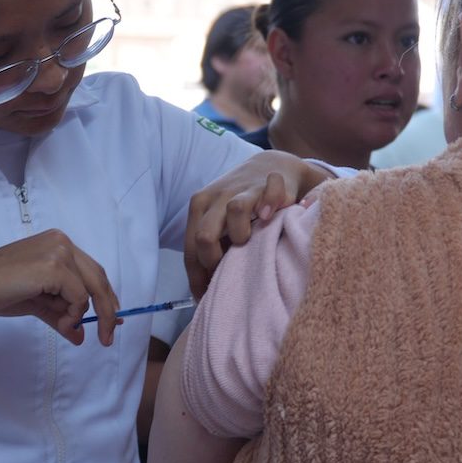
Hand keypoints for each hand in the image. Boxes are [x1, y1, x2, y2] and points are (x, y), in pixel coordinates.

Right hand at [0, 229, 120, 345]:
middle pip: (98, 279)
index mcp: (58, 244)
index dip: (105, 296)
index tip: (113, 320)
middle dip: (107, 311)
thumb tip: (80, 336)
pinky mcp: (54, 266)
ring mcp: (59, 251)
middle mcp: (62, 242)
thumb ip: (61, 315)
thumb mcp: (37, 302)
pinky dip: (73, 314)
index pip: (92, 271)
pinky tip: (59, 323)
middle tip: (107, 337)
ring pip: (90, 290)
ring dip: (81, 316)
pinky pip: (78, 297)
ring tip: (64, 329)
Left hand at [184, 151, 331, 297]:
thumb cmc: (242, 204)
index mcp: (199, 207)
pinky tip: (270, 216)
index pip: (190, 250)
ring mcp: (242, 188)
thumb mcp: (219, 221)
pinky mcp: (269, 182)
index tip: (207, 297)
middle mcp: (216, 197)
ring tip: (250, 240)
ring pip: (234, 212)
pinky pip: (268, 194)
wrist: (271, 166)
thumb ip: (212, 247)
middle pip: (204, 236)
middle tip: (230, 272)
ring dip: (242, 234)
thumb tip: (205, 290)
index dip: (197, 278)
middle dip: (215, 261)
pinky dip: (270, 205)